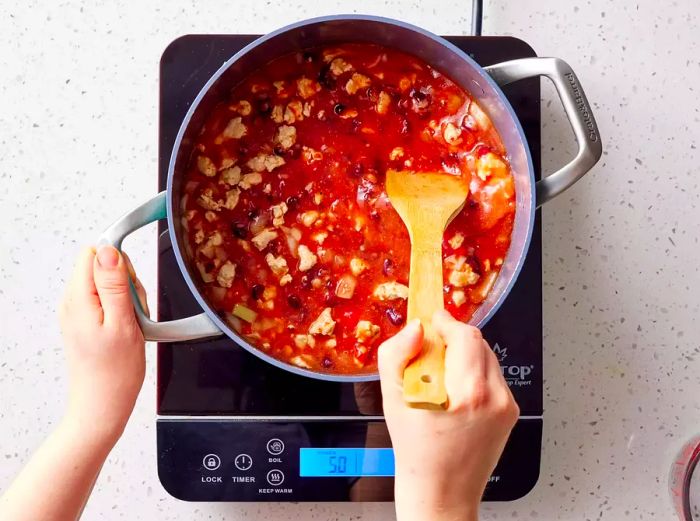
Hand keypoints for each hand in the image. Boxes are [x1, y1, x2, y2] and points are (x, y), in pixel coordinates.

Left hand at [59, 245, 147, 444]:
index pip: (95, 254)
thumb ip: (114, 284)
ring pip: (109, 284)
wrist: (103, 404)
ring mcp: (78, 312)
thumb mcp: (122, 323)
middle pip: (104, 268)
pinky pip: (108, 301)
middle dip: (127, 284)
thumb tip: (108, 250)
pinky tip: (127, 329)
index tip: (130, 288)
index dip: (120, 264)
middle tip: (133, 312)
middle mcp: (73, 302)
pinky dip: (123, 310)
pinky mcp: (86, 321)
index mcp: (79, 299)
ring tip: (131, 324)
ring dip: (128, 299)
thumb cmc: (114, 372)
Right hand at [378, 310, 518, 520]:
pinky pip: (492, 376)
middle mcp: (493, 396)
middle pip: (477, 342)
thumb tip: (415, 328)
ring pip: (486, 357)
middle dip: (453, 339)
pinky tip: (455, 394)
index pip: (465, 335)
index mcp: (467, 392)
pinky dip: (473, 375)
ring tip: (441, 377)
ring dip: (464, 356)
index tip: (432, 321)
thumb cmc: (416, 452)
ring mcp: (505, 405)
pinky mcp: (510, 411)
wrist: (441, 491)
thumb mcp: (392, 399)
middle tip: (430, 350)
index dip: (445, 322)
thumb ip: (396, 354)